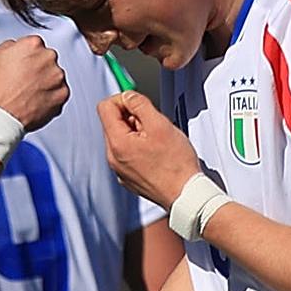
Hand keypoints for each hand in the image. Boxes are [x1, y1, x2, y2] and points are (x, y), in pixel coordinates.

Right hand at [0, 35, 70, 131]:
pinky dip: (50, 97)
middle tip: (24, 81)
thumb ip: (9, 46)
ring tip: (29, 93)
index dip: (28, 57)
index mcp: (33, 45)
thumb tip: (15, 46)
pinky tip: (36, 101)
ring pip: (55, 77)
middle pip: (47, 60)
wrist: (2, 115)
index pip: (36, 46)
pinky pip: (59, 93)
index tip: (23, 65)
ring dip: (45, 83)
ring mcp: (58, 76)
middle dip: (38, 69)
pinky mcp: (63, 94)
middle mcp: (49, 58)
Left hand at [98, 91, 203, 208]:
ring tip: (157, 141)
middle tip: (154, 125)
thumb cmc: (176, 165)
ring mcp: (120, 170)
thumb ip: (140, 104)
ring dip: (137, 132)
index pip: (104, 107)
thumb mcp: (160, 124)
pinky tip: (156, 154)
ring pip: (122, 138)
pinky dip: (139, 148)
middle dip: (132, 117)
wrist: (185, 195)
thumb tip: (128, 95)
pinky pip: (128, 154)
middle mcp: (113, 158)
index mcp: (117, 143)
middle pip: (113, 123)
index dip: (122, 99)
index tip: (138, 103)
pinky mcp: (129, 177)